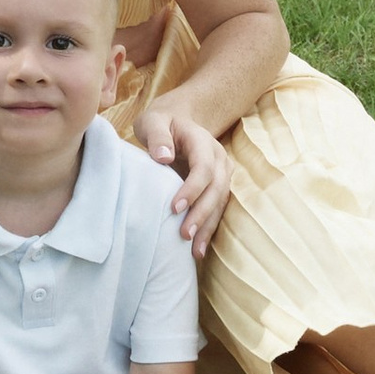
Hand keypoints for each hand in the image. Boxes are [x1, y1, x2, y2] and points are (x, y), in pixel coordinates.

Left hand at [143, 110, 231, 254]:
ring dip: (208, 227)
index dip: (192, 188)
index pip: (203, 167)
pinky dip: (209, 229)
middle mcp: (218, 158)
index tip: (174, 207)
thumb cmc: (161, 123)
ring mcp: (222, 173)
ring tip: (194, 251)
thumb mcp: (153, 121)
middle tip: (184, 234)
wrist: (177, 121)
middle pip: (216, 188)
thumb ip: (157, 136)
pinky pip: (217, 209)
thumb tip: (163, 157)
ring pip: (220, 202)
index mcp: (202, 141)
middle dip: (202, 213)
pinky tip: (198, 250)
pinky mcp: (218, 187)